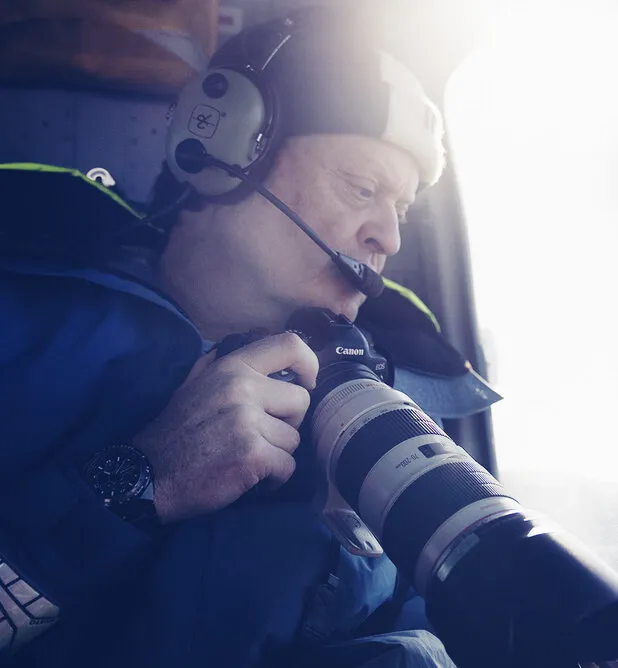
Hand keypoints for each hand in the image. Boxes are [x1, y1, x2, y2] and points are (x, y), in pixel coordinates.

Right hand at [133, 332, 318, 522]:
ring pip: (294, 440)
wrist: (148, 474)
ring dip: (276, 454)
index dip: (310, 363)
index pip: (290, 345)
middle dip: (287, 423)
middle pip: (301, 401)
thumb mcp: (193, 383)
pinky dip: (273, 478)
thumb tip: (249, 345)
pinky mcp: (252, 455)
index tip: (307, 382)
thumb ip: (222, 363)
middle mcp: (243, 388)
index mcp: (232, 367)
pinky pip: (288, 467)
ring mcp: (247, 421)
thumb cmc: (175, 430)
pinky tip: (249, 477)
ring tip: (247, 457)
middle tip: (260, 435)